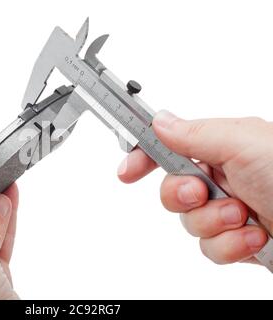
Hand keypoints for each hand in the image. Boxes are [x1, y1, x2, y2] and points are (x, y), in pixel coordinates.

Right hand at [118, 111, 272, 264]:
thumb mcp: (245, 145)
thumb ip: (197, 134)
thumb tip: (160, 122)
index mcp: (223, 149)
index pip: (169, 148)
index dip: (143, 157)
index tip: (127, 170)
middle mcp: (223, 179)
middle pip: (171, 190)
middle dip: (181, 196)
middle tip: (198, 192)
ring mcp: (228, 211)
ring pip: (188, 223)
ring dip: (213, 222)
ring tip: (243, 216)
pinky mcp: (236, 240)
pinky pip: (209, 248)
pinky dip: (230, 245)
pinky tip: (254, 237)